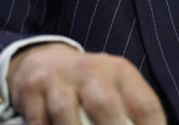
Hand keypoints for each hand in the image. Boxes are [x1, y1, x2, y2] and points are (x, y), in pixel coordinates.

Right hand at [8, 42, 165, 124]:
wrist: (44, 59)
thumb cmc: (89, 83)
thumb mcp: (114, 86)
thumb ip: (129, 109)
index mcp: (121, 71)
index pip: (145, 105)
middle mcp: (93, 70)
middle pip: (105, 104)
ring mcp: (61, 78)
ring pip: (65, 110)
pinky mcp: (33, 89)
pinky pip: (38, 119)